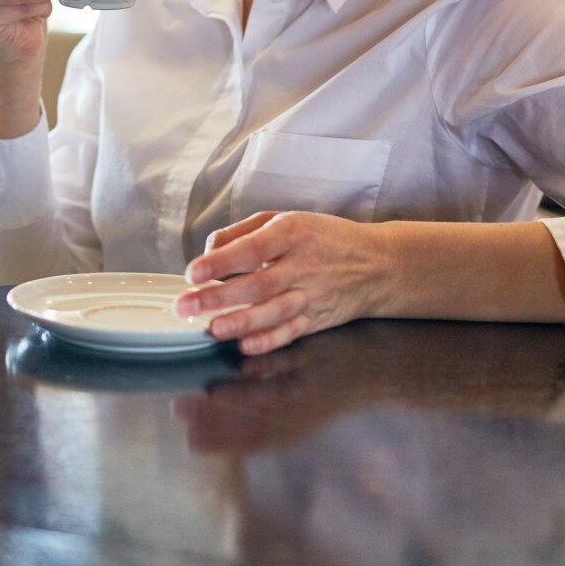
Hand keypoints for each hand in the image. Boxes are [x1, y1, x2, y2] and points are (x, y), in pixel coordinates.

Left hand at [173, 211, 396, 354]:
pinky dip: (270, 341)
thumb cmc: (322, 238)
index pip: (253, 248)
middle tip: (186, 306)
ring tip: (212, 329)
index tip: (192, 273)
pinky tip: (246, 345)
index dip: (221, 262)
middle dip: (219, 297)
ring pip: (274, 312)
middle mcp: (303, 265)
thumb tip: (209, 250)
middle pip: (258, 284)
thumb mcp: (284, 220)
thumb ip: (242, 232)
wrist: (378, 264)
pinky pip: (292, 332)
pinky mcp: (317, 319)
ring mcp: (312, 295)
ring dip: (241, 323)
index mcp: (292, 233)